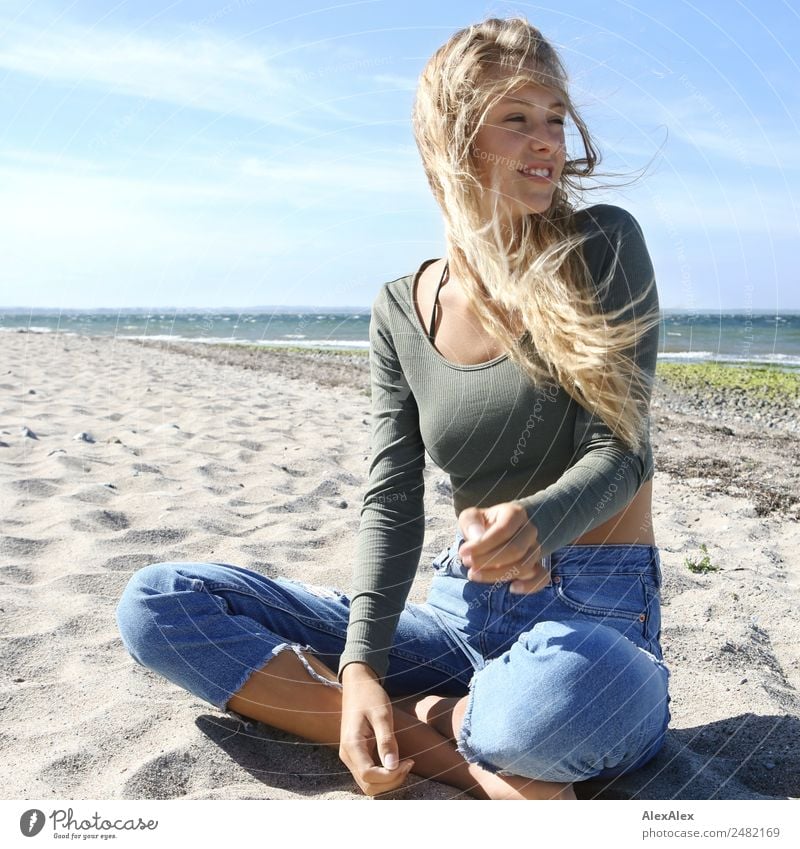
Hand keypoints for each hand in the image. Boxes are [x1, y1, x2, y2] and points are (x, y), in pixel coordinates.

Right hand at [339, 663, 414, 796]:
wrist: (357, 684)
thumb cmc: (370, 695)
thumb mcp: (382, 714)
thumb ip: (387, 740)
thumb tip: (393, 766)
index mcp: (352, 744)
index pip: (369, 776)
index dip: (391, 776)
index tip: (409, 761)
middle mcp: (347, 755)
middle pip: (368, 786)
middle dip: (391, 781)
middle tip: (409, 763)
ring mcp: (349, 756)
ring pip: (368, 785)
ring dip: (388, 781)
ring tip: (404, 763)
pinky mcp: (355, 755)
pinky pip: (368, 775)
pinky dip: (383, 775)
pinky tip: (396, 762)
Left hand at [457, 501, 548, 594]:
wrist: (493, 532)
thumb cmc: (481, 524)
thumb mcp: (470, 517)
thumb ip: (470, 522)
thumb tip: (476, 537)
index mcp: (515, 513)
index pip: (503, 530)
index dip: (482, 544)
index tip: (463, 553)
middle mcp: (529, 530)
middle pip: (515, 550)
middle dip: (489, 561)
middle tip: (468, 564)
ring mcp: (535, 548)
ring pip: (524, 566)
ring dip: (498, 575)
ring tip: (475, 575)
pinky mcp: (537, 565)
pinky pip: (542, 577)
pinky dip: (530, 586)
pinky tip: (511, 588)